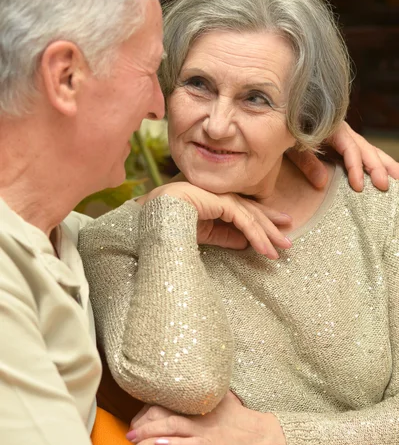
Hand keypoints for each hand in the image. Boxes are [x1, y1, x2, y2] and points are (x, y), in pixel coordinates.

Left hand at [127, 392, 287, 444]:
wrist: (264, 437)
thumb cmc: (244, 421)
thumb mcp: (226, 401)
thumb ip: (212, 394)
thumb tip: (206, 382)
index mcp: (201, 404)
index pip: (170, 402)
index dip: (151, 408)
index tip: (137, 415)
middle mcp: (200, 415)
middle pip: (166, 413)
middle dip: (144, 421)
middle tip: (129, 429)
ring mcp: (204, 431)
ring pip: (172, 427)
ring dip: (150, 432)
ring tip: (133, 437)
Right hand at [138, 182, 291, 258]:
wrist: (154, 214)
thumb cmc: (172, 221)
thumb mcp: (204, 234)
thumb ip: (225, 236)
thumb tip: (245, 243)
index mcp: (215, 200)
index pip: (243, 210)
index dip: (261, 220)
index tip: (277, 229)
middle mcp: (221, 195)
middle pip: (252, 211)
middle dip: (271, 225)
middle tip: (287, 239)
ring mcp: (221, 195)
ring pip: (252, 216)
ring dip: (268, 234)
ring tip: (282, 249)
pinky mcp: (221, 201)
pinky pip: (244, 221)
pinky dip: (256, 236)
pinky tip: (266, 249)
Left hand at [287, 121, 398, 190]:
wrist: (284, 117)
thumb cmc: (287, 130)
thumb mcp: (293, 146)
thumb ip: (306, 162)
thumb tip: (322, 184)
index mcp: (333, 129)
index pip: (350, 150)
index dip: (355, 168)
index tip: (359, 187)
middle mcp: (344, 132)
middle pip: (366, 149)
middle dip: (377, 168)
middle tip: (384, 186)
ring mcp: (347, 138)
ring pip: (371, 150)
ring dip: (385, 164)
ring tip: (398, 180)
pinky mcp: (346, 144)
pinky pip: (365, 153)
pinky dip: (378, 162)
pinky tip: (389, 173)